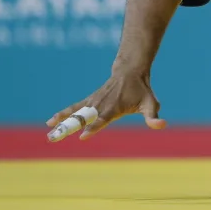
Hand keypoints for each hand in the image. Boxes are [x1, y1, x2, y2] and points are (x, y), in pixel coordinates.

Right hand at [46, 68, 164, 140]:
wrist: (130, 72)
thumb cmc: (142, 91)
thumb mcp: (151, 104)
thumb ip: (153, 117)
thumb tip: (161, 125)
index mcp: (114, 108)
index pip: (102, 120)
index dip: (93, 128)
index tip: (83, 136)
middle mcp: (101, 105)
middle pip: (83, 119)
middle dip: (69, 128)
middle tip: (55, 137)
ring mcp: (93, 102)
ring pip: (75, 113)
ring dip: (62, 122)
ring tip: (49, 132)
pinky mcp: (89, 99)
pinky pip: (74, 107)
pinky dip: (63, 113)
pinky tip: (51, 122)